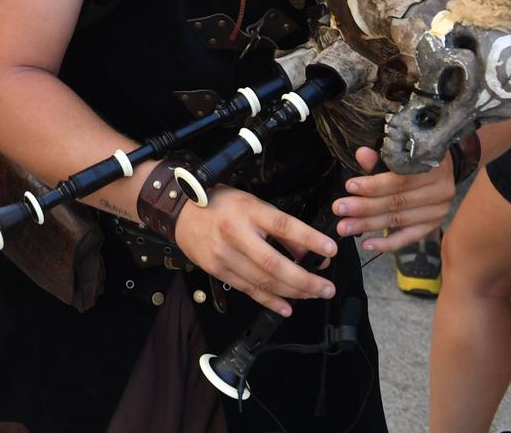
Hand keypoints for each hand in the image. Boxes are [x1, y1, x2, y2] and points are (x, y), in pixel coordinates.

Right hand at [170, 185, 337, 318]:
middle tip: (327, 288)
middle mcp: (236, 234)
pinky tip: (287, 307)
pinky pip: (248, 290)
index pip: (283, 226)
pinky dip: (270, 301)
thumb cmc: (220, 204)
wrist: (178, 210)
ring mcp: (224, 255)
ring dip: (293, 292)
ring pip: (264, 281)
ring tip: (314, 295)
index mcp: (248, 211)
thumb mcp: (251, 204)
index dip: (309, 239)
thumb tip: (305, 252)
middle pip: (275, 264)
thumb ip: (277, 227)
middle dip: (305, 280)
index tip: (331, 250)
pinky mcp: (217, 270)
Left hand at [333, 146, 455, 251]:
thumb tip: (361, 154)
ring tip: (344, 227)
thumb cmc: (414, 155)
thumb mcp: (401, 150)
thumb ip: (381, 156)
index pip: (399, 180)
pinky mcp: (433, 225)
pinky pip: (408, 238)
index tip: (349, 186)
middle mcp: (440, 191)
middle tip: (338, 209)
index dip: (373, 185)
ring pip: (398, 220)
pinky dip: (388, 243)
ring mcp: (438, 211)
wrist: (440, 166)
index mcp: (433, 167)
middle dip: (364, 207)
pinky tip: (367, 244)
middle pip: (397, 202)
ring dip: (368, 225)